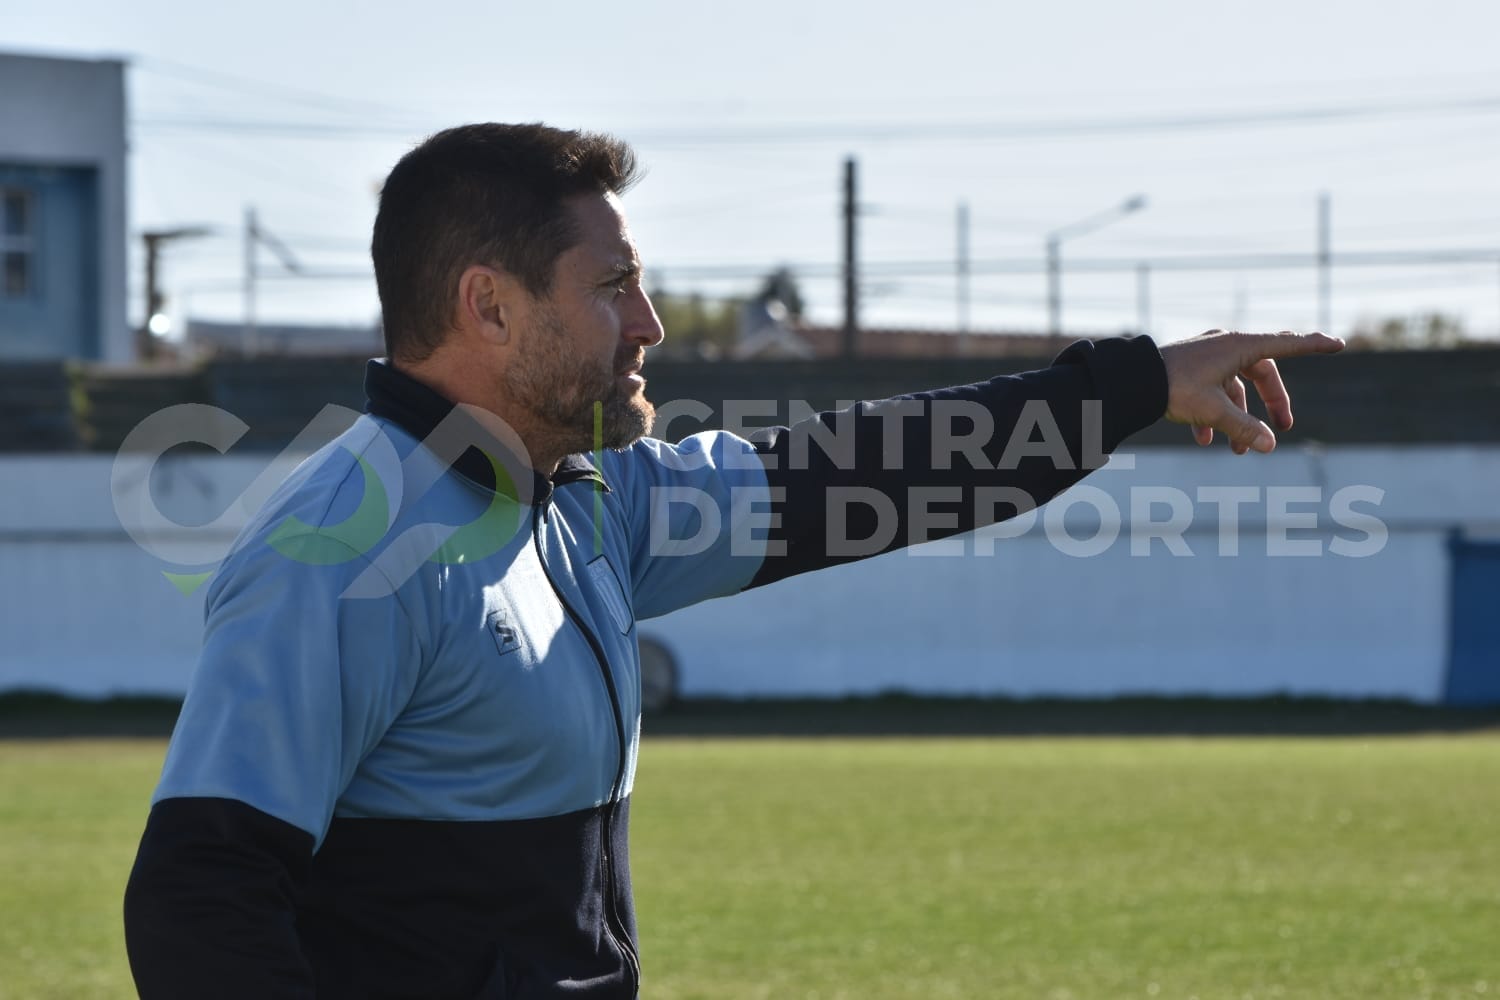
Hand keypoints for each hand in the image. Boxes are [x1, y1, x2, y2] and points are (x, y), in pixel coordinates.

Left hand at [1160, 330, 1343, 454]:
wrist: (1129, 380)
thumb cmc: (1173, 388)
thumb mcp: (1213, 411)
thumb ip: (1244, 428)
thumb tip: (1271, 446)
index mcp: (1238, 346)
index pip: (1286, 344)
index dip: (1313, 345)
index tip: (1338, 344)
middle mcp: (1225, 346)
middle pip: (1262, 373)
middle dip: (1271, 403)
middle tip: (1284, 428)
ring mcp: (1207, 356)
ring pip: (1234, 387)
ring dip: (1238, 418)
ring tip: (1238, 450)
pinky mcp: (1190, 368)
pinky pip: (1210, 391)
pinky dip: (1212, 415)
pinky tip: (1203, 441)